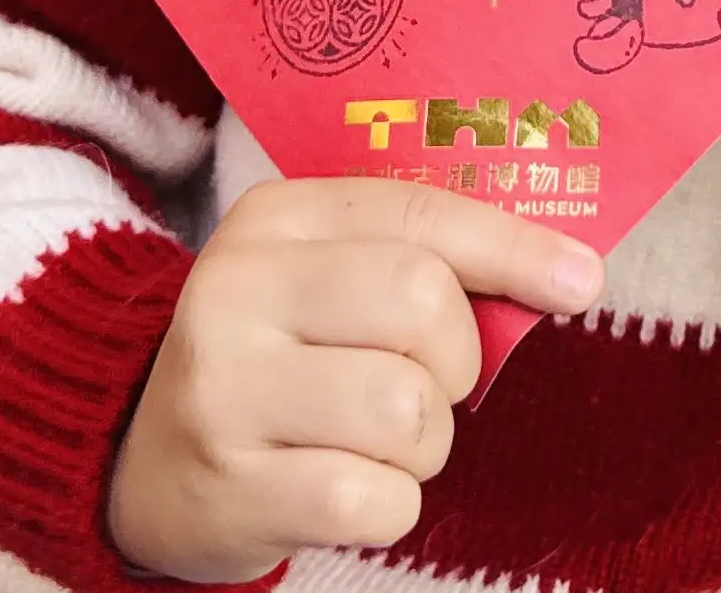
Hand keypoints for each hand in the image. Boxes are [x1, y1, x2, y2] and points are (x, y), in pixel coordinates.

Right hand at [107, 179, 603, 582]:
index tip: (582, 281)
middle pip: (420, 303)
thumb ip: (428, 259)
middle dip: (456, 359)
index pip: (421, 214)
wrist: (138, 461)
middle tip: (426, 384)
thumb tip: (574, 275)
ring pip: (406, 409)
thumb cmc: (278, 358)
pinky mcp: (229, 487)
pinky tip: (347, 491)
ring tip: (376, 444)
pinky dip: (391, 505)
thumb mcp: (330, 279)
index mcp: (275, 219)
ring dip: (424, 442)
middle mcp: (236, 292)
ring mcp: (224, 392)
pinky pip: (374, 499)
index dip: (515, 249)